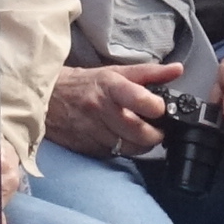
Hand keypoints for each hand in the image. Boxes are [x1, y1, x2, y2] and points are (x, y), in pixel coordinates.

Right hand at [48, 60, 182, 156]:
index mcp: (110, 87)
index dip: (157, 107)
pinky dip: (121, 149)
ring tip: (140, 135)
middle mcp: (101, 110)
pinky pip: (113, 154)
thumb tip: (178, 70)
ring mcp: (92, 131)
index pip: (140, 99)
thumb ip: (149, 73)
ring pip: (129, 148)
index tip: (160, 109)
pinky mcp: (86, 147)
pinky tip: (119, 139)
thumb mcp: (115, 72)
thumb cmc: (84, 83)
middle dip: (155, 135)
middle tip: (158, 130)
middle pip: (139, 132)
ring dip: (140, 145)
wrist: (46, 98)